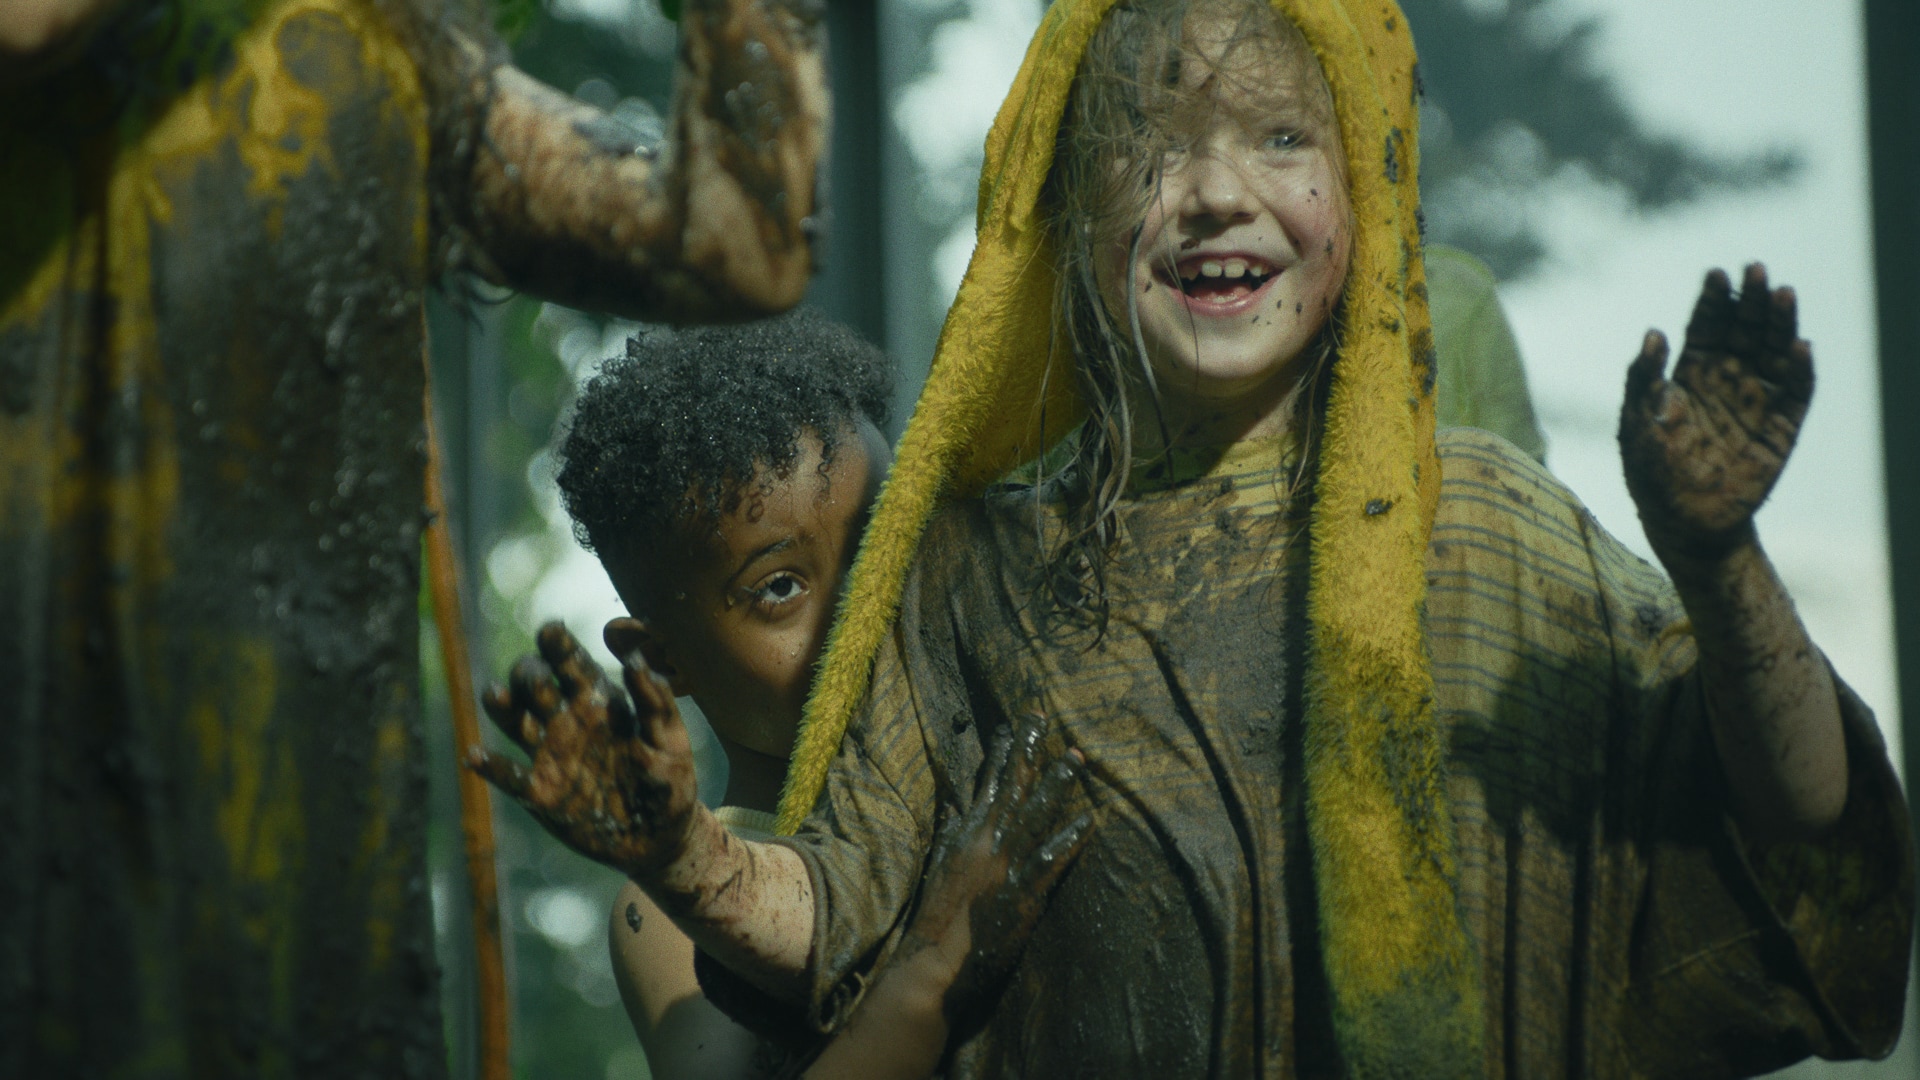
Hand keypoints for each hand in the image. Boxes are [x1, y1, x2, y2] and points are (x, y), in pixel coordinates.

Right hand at [469, 621, 698, 879]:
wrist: (660, 838)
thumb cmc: (669, 782)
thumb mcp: (672, 741)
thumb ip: (656, 702)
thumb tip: (635, 661)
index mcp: (601, 702)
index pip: (574, 665)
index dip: (560, 646)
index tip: (551, 630)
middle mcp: (569, 722)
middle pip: (537, 685)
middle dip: (530, 673)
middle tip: (535, 675)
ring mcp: (551, 756)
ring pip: (516, 721)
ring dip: (502, 706)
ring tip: (496, 695)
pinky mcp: (542, 793)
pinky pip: (511, 777)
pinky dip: (491, 766)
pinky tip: (475, 755)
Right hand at [900, 712, 1091, 1032]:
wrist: (936, 964)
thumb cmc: (937, 919)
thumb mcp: (939, 864)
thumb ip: (950, 831)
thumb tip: (953, 804)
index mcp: (966, 834)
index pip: (985, 782)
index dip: (1000, 752)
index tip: (1012, 727)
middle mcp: (985, 840)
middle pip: (1011, 785)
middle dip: (1028, 749)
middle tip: (1044, 718)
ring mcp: (1004, 864)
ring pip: (1034, 812)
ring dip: (1056, 783)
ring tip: (1077, 758)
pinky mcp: (1022, 891)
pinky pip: (1050, 859)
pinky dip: (1069, 838)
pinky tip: (1088, 820)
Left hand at [1619, 263, 1813, 561]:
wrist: (1683, 523)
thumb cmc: (1652, 474)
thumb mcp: (1636, 424)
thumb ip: (1642, 380)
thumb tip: (1653, 333)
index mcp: (1691, 376)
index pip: (1706, 328)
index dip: (1712, 301)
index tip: (1717, 273)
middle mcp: (1727, 382)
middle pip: (1744, 331)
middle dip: (1750, 300)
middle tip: (1755, 270)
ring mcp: (1756, 403)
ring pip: (1773, 353)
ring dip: (1779, 323)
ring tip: (1780, 294)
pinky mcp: (1781, 430)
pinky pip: (1795, 395)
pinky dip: (1800, 371)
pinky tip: (1799, 347)